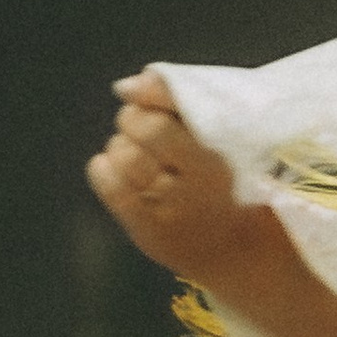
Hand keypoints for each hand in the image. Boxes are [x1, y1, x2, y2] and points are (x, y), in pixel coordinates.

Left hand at [86, 71, 257, 281]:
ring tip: (134, 154)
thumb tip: (126, 85)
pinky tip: (115, 169)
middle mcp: (196, 184)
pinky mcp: (147, 230)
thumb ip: (176, 106)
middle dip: (132, 119)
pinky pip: (111, 187)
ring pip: (125, 156)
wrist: (231, 250)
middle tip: (139, 127)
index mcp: (217, 158)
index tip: (147, 99)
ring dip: (120, 146)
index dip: (149, 97)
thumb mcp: (214, 142)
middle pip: (146, 130)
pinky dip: (104, 168)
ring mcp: (170, 209)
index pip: (172, 112)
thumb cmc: (220, 184)